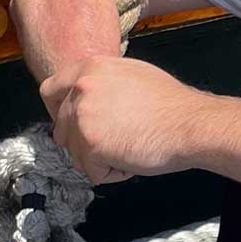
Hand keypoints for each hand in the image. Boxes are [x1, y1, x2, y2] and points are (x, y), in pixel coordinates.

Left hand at [38, 55, 210, 185]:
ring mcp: (83, 116)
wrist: (189, 124)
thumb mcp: (130, 75)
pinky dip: (111, 173)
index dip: (58, 112)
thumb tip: (85, 98)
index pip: (50, 91)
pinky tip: (132, 157)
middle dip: (84, 143)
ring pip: (75, 154)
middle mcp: (81, 89)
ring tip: (130, 146)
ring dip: (100, 159)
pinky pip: (91, 171)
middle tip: (114, 143)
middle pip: (61, 129)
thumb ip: (101, 83)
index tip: (73, 124)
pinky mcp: (91, 144)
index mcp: (90, 68)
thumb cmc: (170, 104)